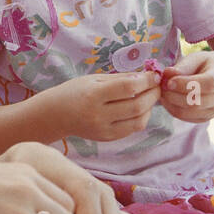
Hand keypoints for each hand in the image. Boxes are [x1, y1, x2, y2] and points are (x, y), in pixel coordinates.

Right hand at [42, 72, 159, 141]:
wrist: (55, 115)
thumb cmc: (75, 92)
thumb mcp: (94, 79)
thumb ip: (120, 78)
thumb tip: (147, 76)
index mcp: (94, 95)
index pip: (128, 87)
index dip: (146, 80)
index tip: (155, 75)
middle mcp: (98, 114)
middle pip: (137, 105)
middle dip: (153, 94)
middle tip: (157, 86)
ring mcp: (103, 129)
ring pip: (139, 121)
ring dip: (150, 108)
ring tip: (150, 97)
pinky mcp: (107, 138)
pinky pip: (132, 129)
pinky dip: (141, 118)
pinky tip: (139, 109)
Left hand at [159, 52, 213, 122]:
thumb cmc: (204, 65)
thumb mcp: (196, 59)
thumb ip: (183, 66)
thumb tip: (167, 73)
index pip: (208, 83)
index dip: (186, 84)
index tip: (169, 81)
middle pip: (197, 102)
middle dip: (174, 95)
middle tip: (161, 86)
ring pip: (189, 112)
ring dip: (171, 103)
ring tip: (163, 91)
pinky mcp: (205, 118)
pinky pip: (185, 117)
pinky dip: (172, 109)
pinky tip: (167, 99)